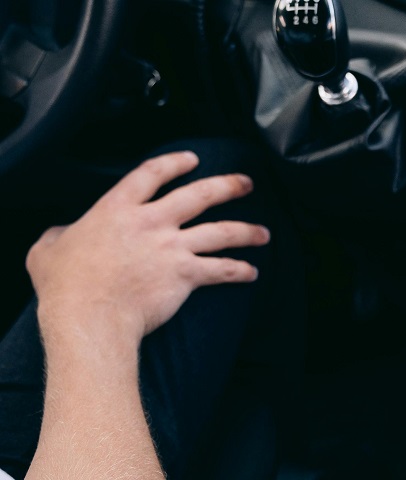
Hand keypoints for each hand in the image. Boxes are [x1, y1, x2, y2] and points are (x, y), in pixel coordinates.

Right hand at [26, 151, 270, 353]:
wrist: (90, 316)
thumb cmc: (66, 287)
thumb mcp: (48, 249)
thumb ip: (60, 234)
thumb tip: (62, 234)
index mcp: (118, 209)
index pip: (152, 173)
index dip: (175, 163)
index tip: (192, 159)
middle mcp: (151, 222)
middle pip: (200, 195)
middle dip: (229, 186)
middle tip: (246, 183)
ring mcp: (172, 247)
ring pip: (222, 232)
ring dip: (247, 231)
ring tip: (264, 232)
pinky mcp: (186, 274)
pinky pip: (222, 269)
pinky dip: (240, 270)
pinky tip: (252, 272)